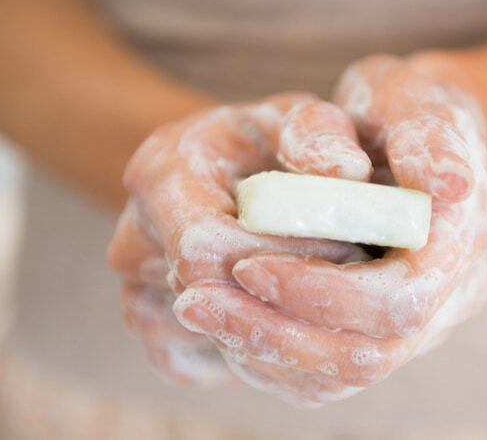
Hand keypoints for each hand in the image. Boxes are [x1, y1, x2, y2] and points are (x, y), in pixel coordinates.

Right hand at [108, 93, 369, 391]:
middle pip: (217, 306)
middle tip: (354, 274)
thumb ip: (320, 133)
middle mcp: (132, 245)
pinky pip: (224, 369)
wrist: (231, 183)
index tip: (350, 247)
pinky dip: (275, 355)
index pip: (206, 248)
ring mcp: (139, 302)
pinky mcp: (163, 345)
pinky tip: (300, 315)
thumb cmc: (273, 147)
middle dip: (299, 297)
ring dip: (293, 327)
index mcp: (158, 174)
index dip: (288, 258)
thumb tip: (346, 172)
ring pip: (226, 346)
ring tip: (328, 286)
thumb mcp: (301, 118)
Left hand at [171, 55, 486, 405]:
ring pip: (340, 374)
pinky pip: (326, 376)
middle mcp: (450, 297)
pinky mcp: (381, 334)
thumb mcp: (410, 97)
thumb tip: (446, 184)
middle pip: (367, 353)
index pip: (398, 300)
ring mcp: (419, 325)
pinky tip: (225, 322)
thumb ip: (426, 134)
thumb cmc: (402, 107)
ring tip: (195, 308)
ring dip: (262, 348)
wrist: (406, 134)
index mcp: (464, 240)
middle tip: (193, 300)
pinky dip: (270, 356)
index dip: (320, 292)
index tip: (246, 264)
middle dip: (275, 329)